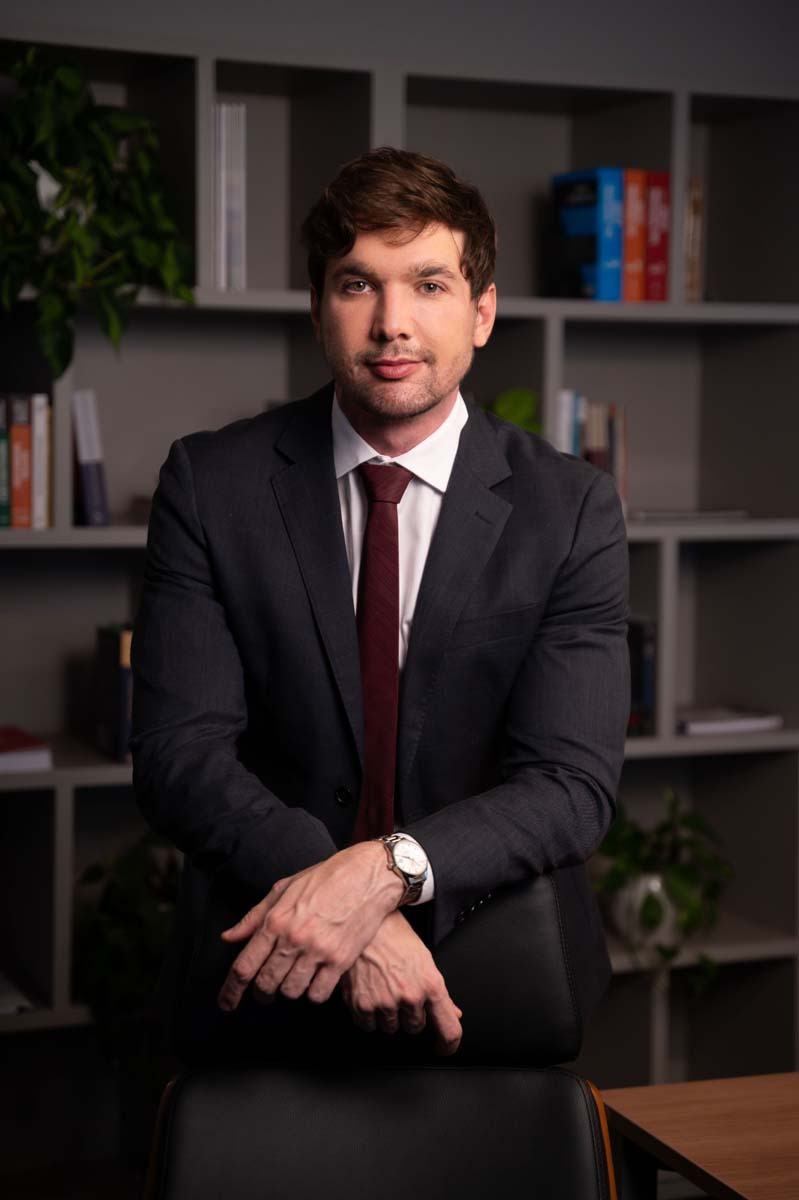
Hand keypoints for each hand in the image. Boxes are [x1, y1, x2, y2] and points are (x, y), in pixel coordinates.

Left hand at [217, 842, 403, 1010]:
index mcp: (276, 920)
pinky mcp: (341, 960)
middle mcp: (294, 938)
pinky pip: (318, 994)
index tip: (226, 1003)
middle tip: (266, 991)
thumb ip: (254, 917)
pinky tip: (315, 982)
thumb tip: (228, 938)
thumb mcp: (284, 889)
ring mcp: (318, 951)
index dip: (231, 991)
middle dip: (262, 993)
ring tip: (294, 981)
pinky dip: (313, 994)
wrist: (367, 875)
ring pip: (291, 992)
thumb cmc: (325, 878)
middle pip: (265, 984)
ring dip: (288, 992)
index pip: (244, 966)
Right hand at [340, 911, 462, 1055]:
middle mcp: (410, 996)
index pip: (449, 1030)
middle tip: (401, 991)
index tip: (444, 1048)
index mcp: (431, 985)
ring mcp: (385, 1002)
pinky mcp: (362, 1004)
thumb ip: (439, 992)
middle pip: (415, 1028)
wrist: (365, 923)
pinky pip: (368, 1026)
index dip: (448, 1045)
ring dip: (389, 1015)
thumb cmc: (395, 936)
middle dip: (410, 1015)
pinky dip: (369, 1015)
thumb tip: (453, 1013)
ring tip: (383, 988)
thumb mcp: (425, 959)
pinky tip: (369, 993)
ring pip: (391, 1028)